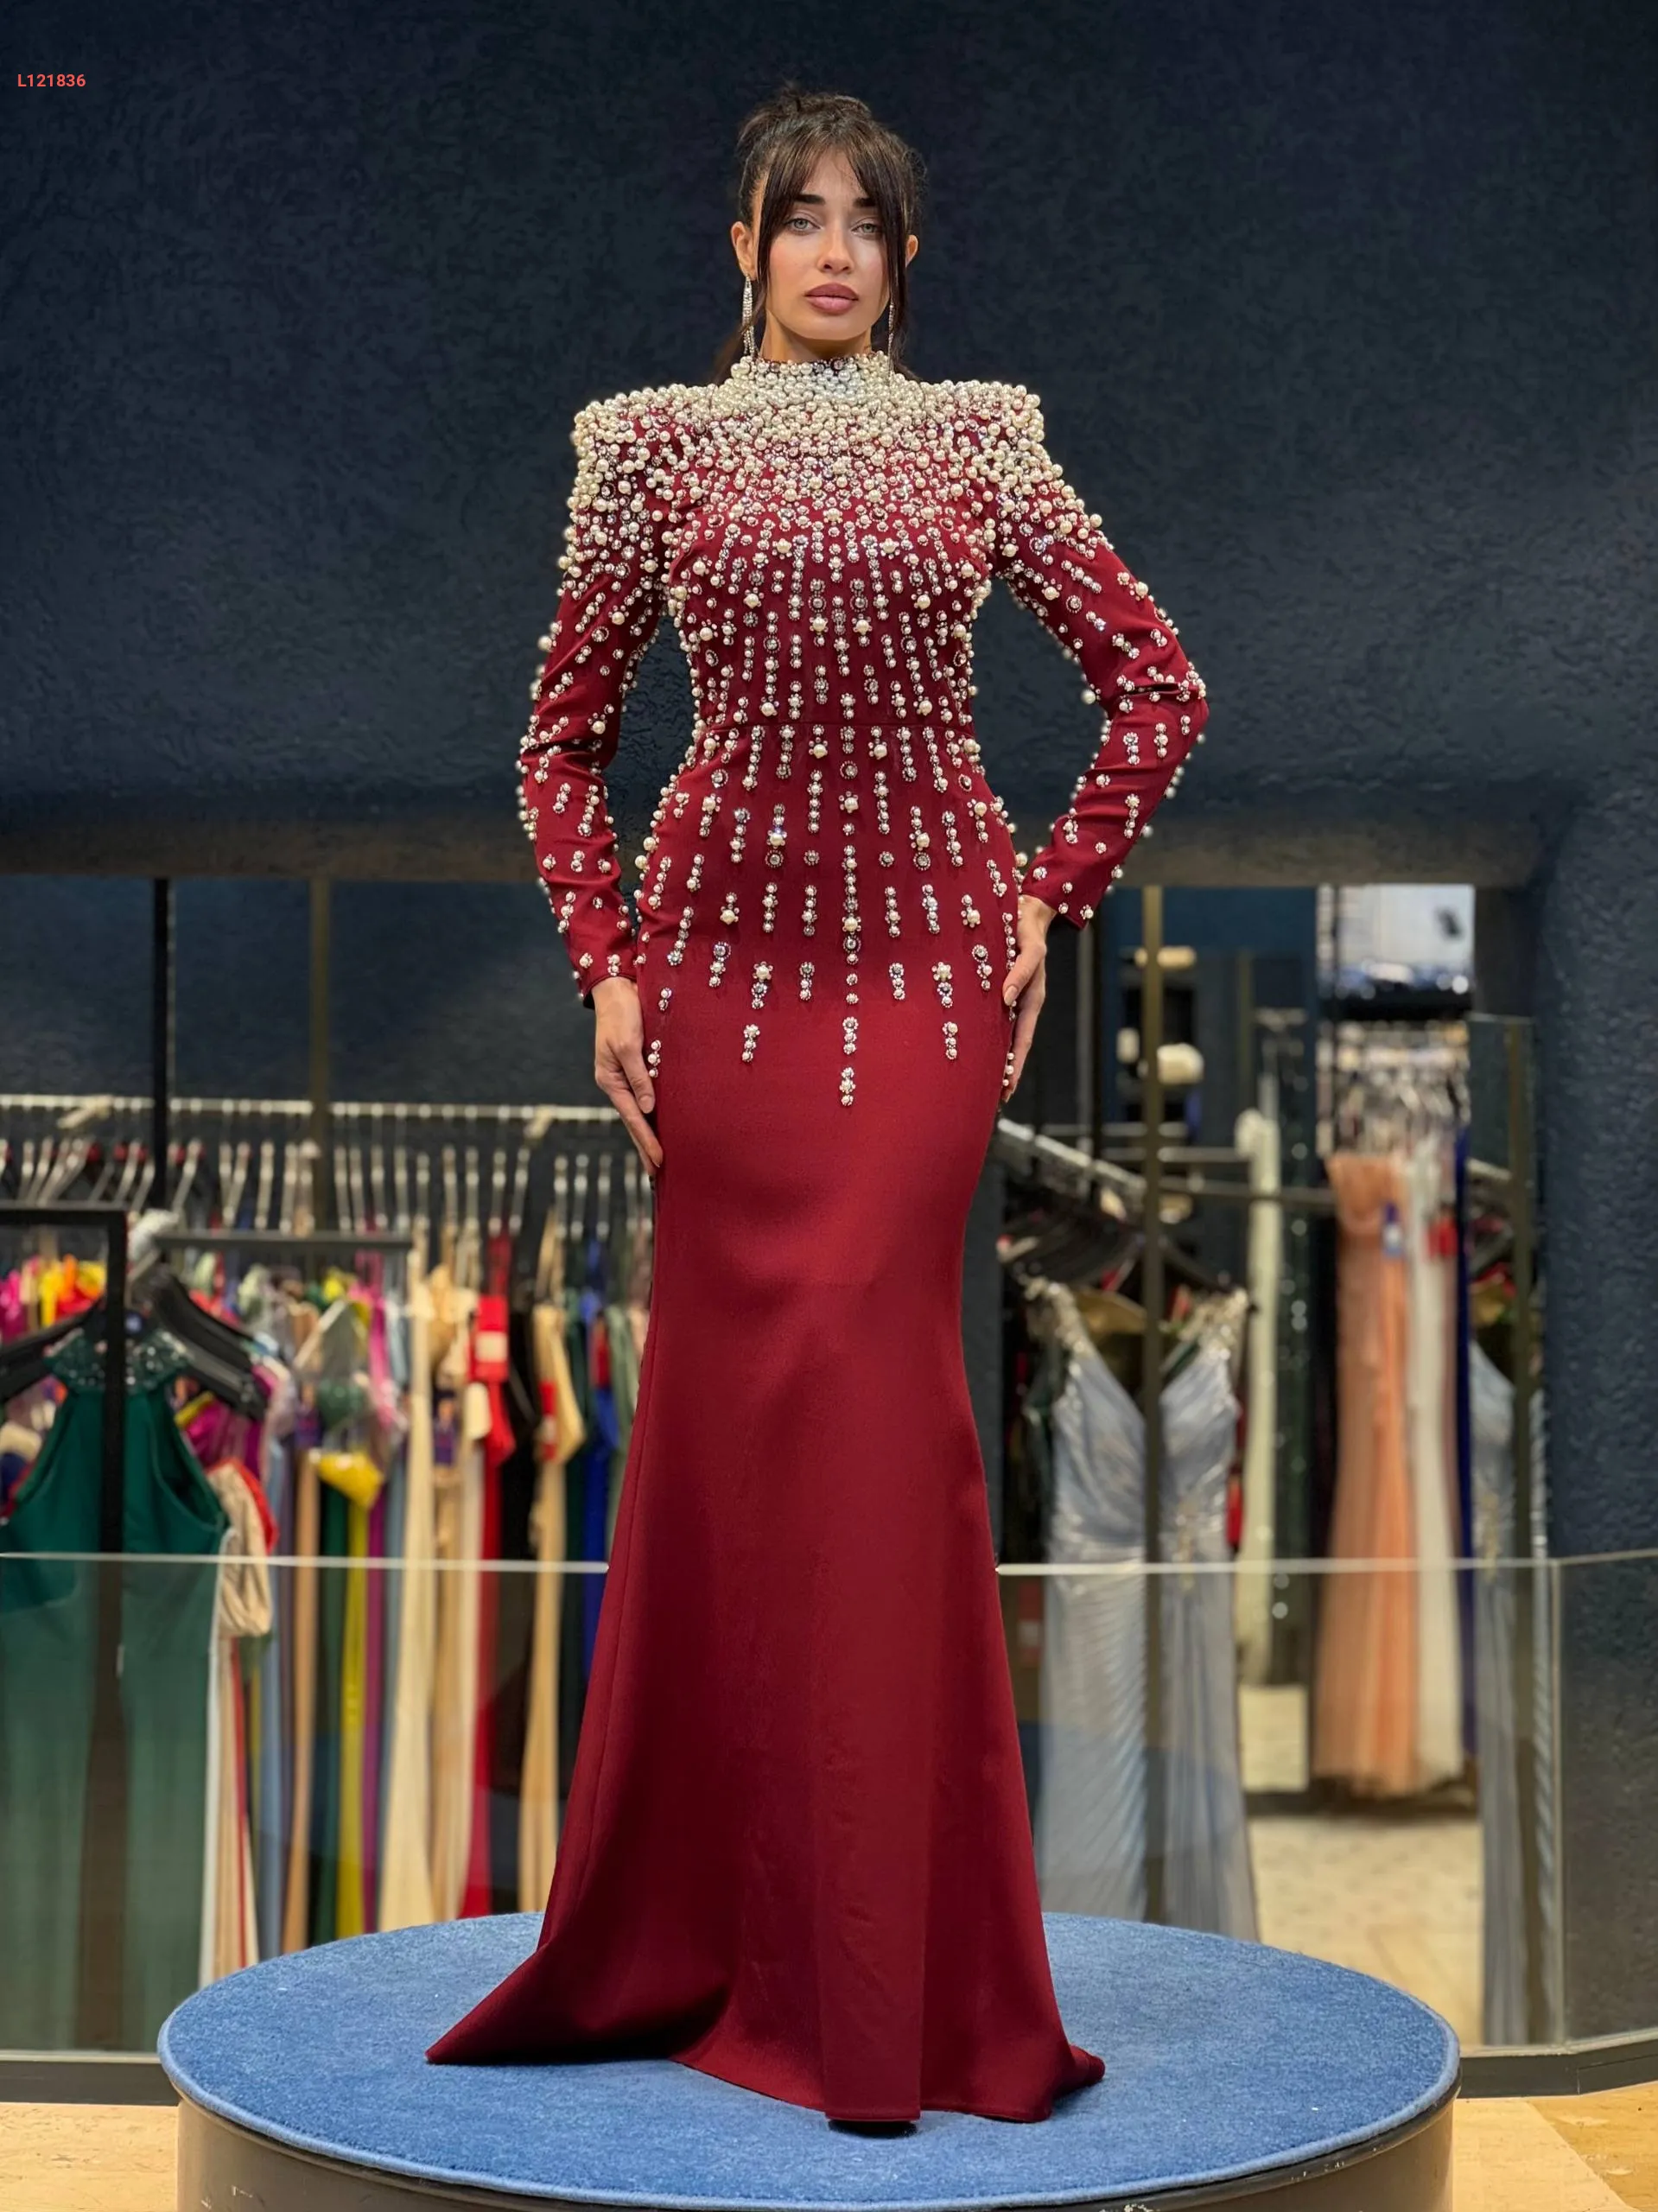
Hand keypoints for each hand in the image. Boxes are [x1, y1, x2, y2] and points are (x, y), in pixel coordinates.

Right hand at [591, 977, 661, 1174]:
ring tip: (658, 1157)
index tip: (658, 1163)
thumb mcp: (629, 1045)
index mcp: (610, 1080)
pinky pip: (645, 1095)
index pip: (633, 1118)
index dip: (646, 1141)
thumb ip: (639, 1077)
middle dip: (644, 1146)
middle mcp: (617, 1082)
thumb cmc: (622, 1014)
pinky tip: (661, 1124)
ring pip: (639, 1111)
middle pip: (633, 1121)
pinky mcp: (636, 1066)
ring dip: (648, 1133)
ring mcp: (626, 1076)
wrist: (618, 989)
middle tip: (657, 1173)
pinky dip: (653, 1113)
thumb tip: (649, 1109)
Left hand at [1000, 895, 1054, 1101]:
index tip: (1006, 1087)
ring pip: (1002, 1036)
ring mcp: (1010, 999)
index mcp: (1032, 998)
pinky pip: (992, 1020)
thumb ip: (1020, 971)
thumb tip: (1006, 998)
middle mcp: (1021, 1003)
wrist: (1023, 912)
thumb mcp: (1029, 949)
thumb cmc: (1026, 930)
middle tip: (996, 1099)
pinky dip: (986, 1038)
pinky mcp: (997, 991)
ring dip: (996, 1059)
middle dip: (1006, 1072)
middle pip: (1014, 1045)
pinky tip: (975, 1050)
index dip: (1014, 1064)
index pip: (1022, 1039)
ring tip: (985, 1084)